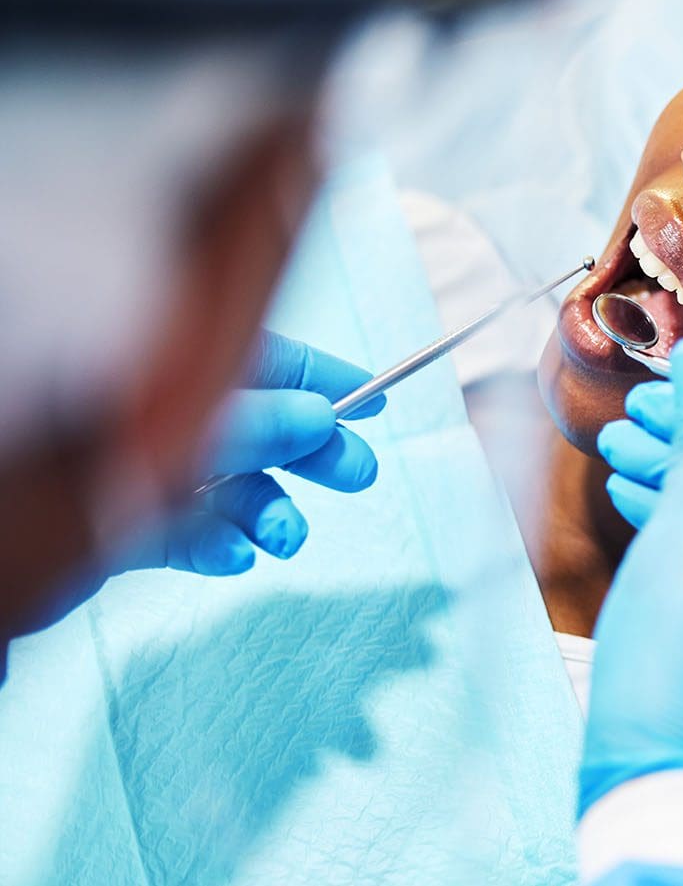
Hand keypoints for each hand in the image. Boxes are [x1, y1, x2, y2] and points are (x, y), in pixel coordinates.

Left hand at [131, 330, 384, 575]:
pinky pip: (186, 532)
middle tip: (358, 475)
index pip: (267, 362)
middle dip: (312, 454)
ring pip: (228, 487)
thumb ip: (256, 424)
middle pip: (259, 427)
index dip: (325, 380)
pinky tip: (234, 554)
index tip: (377, 401)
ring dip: (268, 513)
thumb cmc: (70, 443)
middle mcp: (164, 411)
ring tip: (284, 536)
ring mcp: (142, 468)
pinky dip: (218, 545)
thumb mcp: (183, 426)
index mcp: (176, 366)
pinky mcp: (122, 524)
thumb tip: (321, 416)